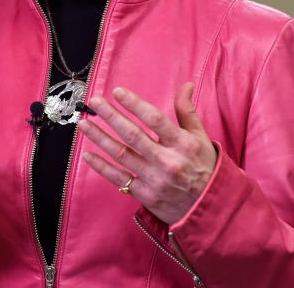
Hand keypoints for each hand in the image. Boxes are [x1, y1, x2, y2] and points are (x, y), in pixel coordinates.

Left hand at [78, 83, 216, 224]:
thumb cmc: (205, 169)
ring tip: (83, 124)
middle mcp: (167, 161)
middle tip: (94, 102)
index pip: (154, 119)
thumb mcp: (201, 138)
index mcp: (182, 144)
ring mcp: (155, 179)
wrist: (210, 209)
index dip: (134, 104)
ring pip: (121, 154)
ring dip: (99, 138)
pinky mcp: (145, 195)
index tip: (117, 92)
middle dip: (111, 116)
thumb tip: (184, 85)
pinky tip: (87, 155)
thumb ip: (187, 111)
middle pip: (133, 135)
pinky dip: (101, 167)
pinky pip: (119, 178)